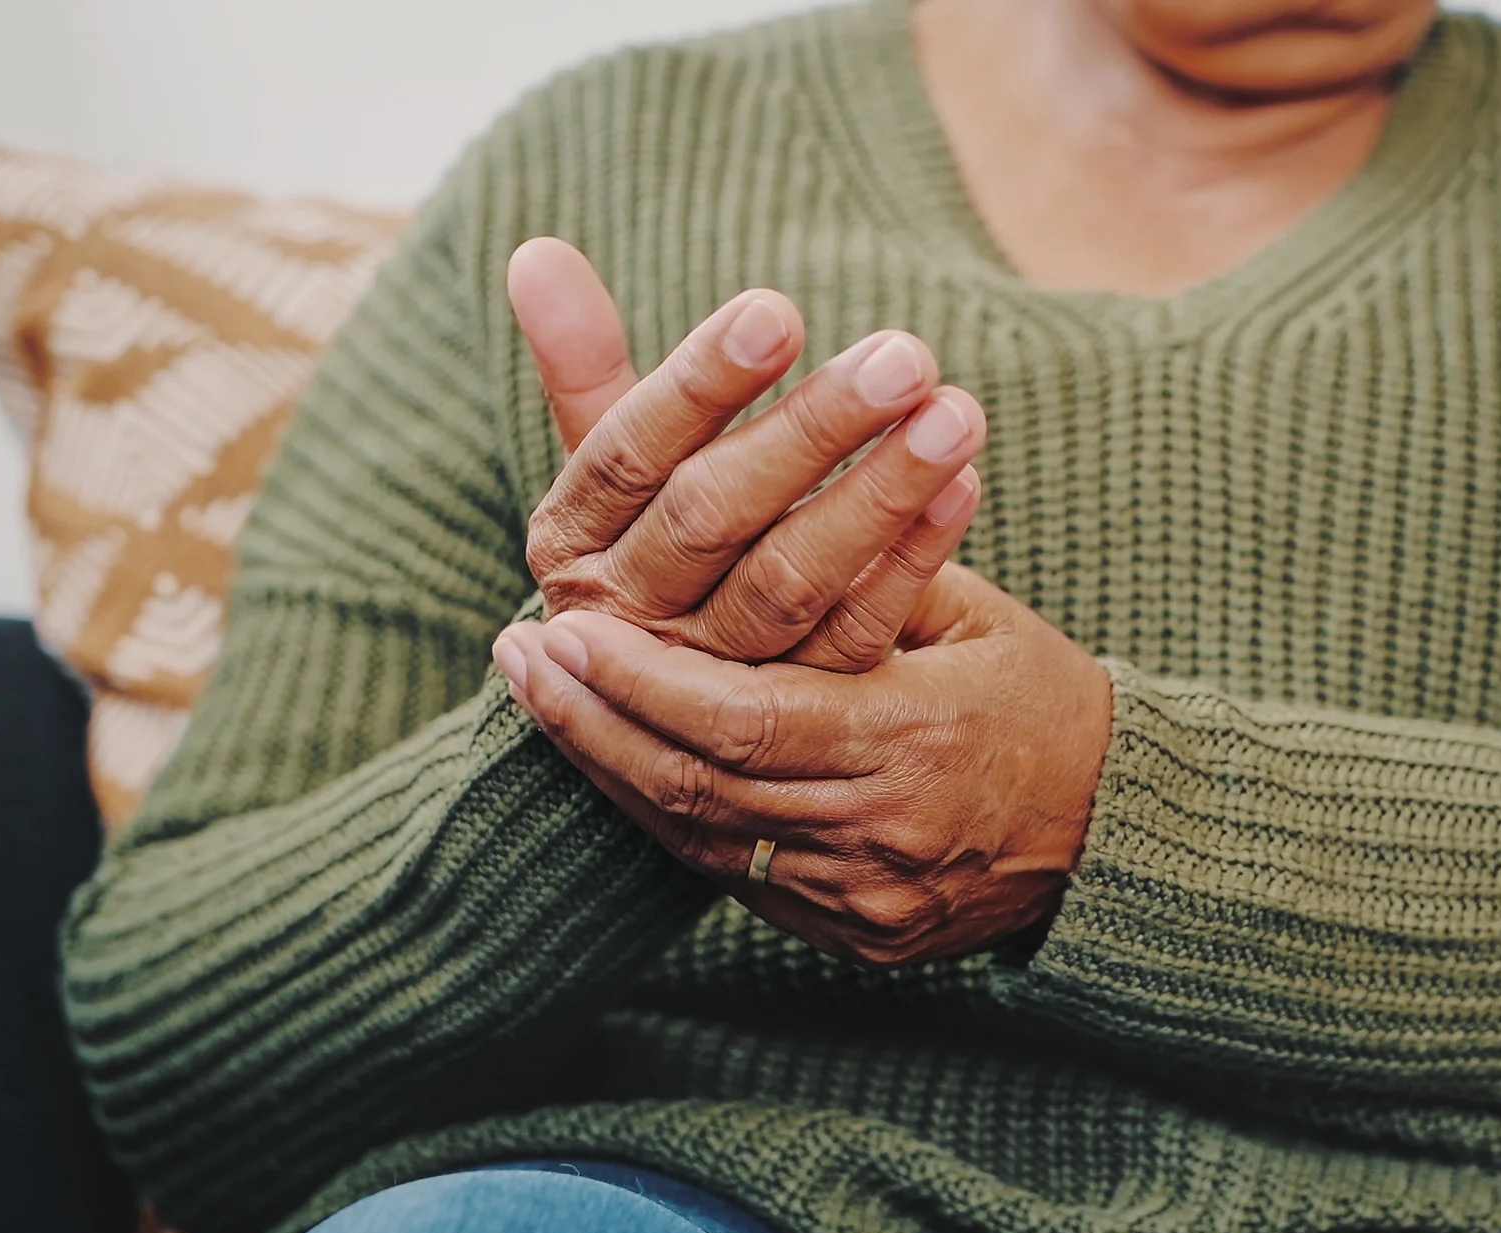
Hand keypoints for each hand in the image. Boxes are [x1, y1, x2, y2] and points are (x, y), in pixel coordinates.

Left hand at [491, 565, 1114, 966]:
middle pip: (694, 787)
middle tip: (517, 660)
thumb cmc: (1043, 696)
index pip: (736, 718)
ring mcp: (860, 898)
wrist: (1119, 832)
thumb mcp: (969, 613)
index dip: (637, 680)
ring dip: (611, 768)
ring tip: (545, 703)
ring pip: (697, 840)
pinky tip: (617, 762)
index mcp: (910, 739)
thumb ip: (864, 571)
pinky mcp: (851, 934)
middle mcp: (876, 833)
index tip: (559, 627)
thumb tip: (754, 489)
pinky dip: (666, 816)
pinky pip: (732, 876)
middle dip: (592, 722)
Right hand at [508, 237, 982, 672]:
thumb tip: (535, 249)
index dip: (699, 382)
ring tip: (957, 412)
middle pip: (714, 516)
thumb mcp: (613, 464)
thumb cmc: (653, 540)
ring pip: (792, 581)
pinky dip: (915, 559)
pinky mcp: (796, 715)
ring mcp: (713, 677)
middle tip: (904, 355)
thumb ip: (581, 362)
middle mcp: (628, 619)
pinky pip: (857, 634)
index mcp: (573, 543)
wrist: (683, 703)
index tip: (777, 310)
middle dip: (811, 431)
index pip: (628, 453)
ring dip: (881, 493)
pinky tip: (965, 486)